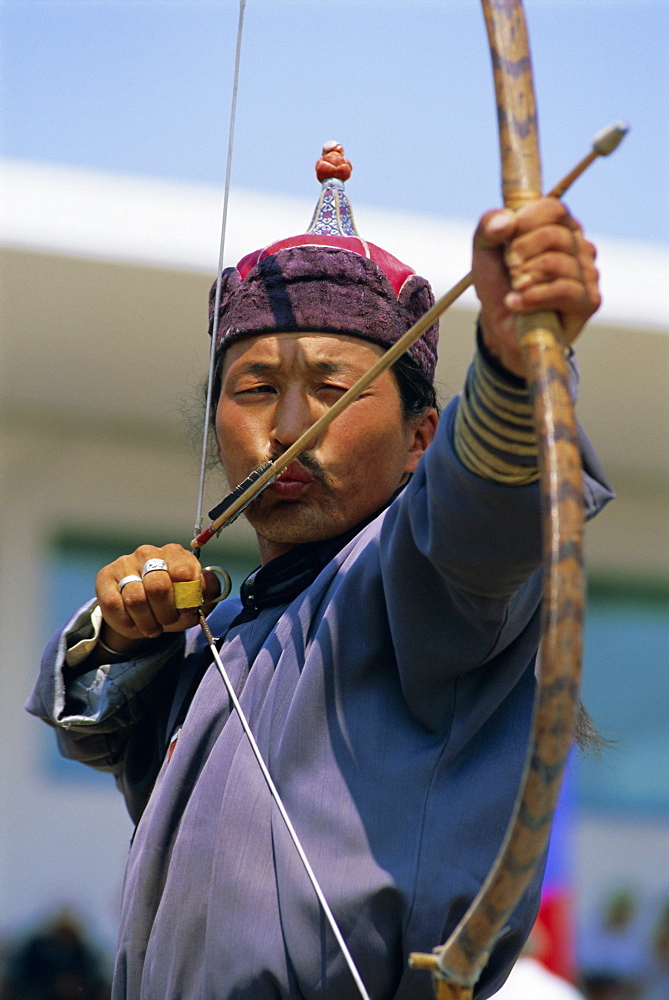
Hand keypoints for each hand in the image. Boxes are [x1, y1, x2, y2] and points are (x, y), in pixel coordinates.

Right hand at [95, 543, 220, 653]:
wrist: (141, 613)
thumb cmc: (173, 603)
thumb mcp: (197, 600)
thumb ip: (209, 592)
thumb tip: (207, 583)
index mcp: (175, 554)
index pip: (184, 572)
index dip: (186, 598)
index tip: (186, 611)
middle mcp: (149, 553)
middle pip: (158, 587)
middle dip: (166, 614)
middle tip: (167, 622)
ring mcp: (125, 563)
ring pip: (135, 600)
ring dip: (147, 622)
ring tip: (152, 626)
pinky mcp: (105, 577)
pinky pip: (114, 605)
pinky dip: (127, 622)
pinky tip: (134, 623)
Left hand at [471, 197, 600, 376]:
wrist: (501, 326)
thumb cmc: (499, 283)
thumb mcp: (485, 250)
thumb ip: (489, 227)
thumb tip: (506, 221)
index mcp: (560, 228)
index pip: (553, 208)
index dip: (526, 220)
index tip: (505, 238)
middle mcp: (579, 247)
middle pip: (553, 235)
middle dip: (521, 252)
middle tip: (509, 269)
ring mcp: (588, 274)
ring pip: (556, 263)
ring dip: (525, 277)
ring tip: (514, 289)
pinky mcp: (589, 301)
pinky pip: (564, 289)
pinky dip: (534, 297)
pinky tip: (517, 304)